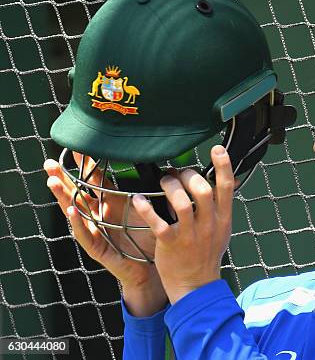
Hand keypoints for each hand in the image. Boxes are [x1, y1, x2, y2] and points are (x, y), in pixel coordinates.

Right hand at [44, 154, 166, 315]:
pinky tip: (70, 210)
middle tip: (50, 162)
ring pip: (75, 210)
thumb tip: (162, 169)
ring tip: (52, 181)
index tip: (78, 147)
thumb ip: (151, 194)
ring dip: (63, 196)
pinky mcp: (96, 247)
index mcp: (112, 203)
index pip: (96, 180)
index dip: (87, 166)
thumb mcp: (151, 212)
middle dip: (63, 177)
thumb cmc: (150, 239)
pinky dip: (78, 222)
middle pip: (78, 192)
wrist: (151, 268)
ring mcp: (95, 230)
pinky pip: (84, 233)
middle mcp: (100, 214)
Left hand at [132, 145, 234, 303]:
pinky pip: (157, 221)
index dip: (223, 165)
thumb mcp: (222, 230)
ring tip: (164, 182)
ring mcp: (190, 235)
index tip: (217, 149)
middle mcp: (208, 225)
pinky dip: (146, 207)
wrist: (196, 286)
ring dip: (170, 186)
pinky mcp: (170, 243)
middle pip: (202, 190)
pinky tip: (139, 199)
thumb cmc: (206, 255)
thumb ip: (222, 206)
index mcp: (223, 219)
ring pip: (180, 202)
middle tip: (179, 174)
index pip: (226, 187)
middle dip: (189, 175)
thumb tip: (229, 181)